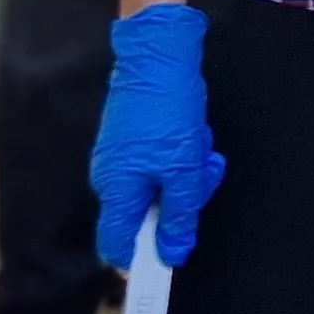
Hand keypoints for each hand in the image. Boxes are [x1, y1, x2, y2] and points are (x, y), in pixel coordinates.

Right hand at [91, 4, 226, 268]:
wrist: (157, 54)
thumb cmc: (167, 109)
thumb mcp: (183, 168)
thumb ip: (178, 215)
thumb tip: (173, 252)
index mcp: (116, 191)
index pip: (117, 245)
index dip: (141, 259)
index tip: (168, 258)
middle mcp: (110, 178)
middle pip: (146, 215)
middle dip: (180, 201)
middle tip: (203, 175)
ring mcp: (120, 157)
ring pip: (158, 187)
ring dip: (187, 173)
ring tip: (200, 145)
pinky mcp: (131, 139)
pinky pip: (158, 163)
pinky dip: (180, 154)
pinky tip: (192, 132)